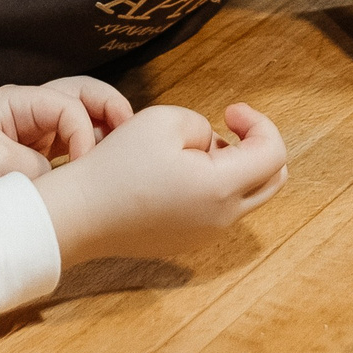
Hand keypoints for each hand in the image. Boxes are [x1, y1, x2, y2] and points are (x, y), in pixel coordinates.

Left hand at [0, 77, 133, 193]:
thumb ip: (39, 169)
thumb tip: (68, 179)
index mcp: (17, 101)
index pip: (68, 104)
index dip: (84, 130)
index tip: (85, 162)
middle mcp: (29, 109)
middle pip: (82, 95)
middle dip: (110, 108)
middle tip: (133, 131)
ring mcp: (32, 130)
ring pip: (81, 116)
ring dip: (104, 127)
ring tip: (125, 148)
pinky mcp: (33, 153)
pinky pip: (71, 142)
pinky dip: (91, 147)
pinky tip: (102, 164)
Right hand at [39, 103, 288, 262]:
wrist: (78, 215)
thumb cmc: (118, 165)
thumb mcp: (165, 120)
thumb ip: (204, 125)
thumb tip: (212, 144)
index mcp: (221, 189)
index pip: (274, 153)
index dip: (259, 123)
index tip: (229, 110)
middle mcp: (222, 219)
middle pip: (272, 180)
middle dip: (257, 146)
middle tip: (225, 127)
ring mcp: (205, 235)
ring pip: (246, 196)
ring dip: (235, 166)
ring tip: (194, 148)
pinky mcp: (187, 241)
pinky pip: (219, 210)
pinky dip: (215, 186)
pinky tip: (180, 173)